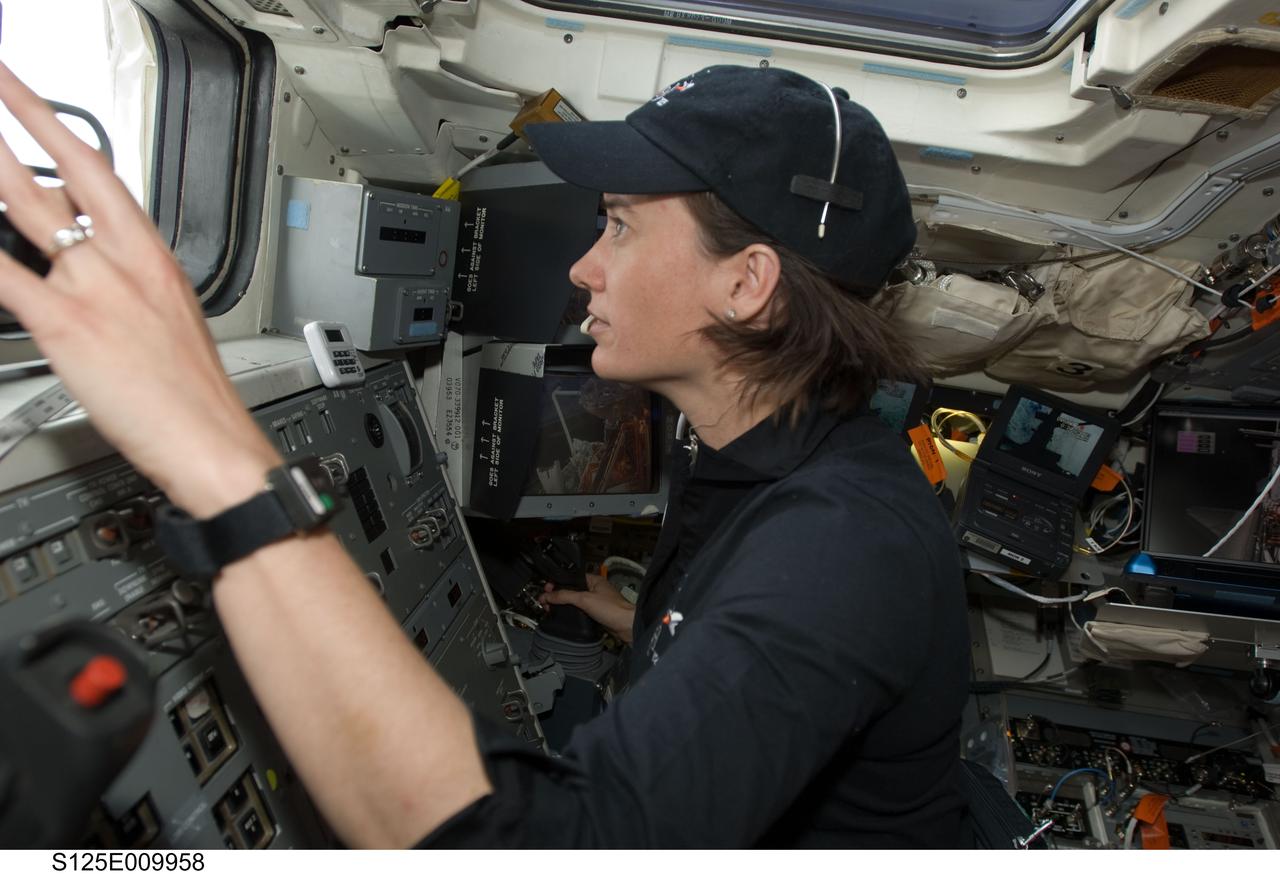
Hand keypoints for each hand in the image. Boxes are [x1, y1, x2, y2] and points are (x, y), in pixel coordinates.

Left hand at [0, 64, 279, 515]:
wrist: (213, 440)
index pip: (94, 168)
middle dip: (7, 127)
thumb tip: (84, 267)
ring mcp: (93, 289)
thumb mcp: (170, 320)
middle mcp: (120, 261)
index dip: (49, 120)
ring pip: (22, 211)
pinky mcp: (65, 326)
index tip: (19, 92)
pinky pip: (3, 278)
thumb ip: (124, 284)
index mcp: (150, 256)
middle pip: (52, 176)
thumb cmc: (195, 394)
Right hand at [540, 572, 634, 642]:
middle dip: (557, 596)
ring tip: (550, 610)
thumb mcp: (584, 599)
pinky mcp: (596, 614)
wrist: (627, 626)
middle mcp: (594, 589)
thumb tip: (547, 595)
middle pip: (570, 591)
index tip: (546, 591)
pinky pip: (579, 611)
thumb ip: (564, 596)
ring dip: (563, 606)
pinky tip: (563, 617)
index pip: (570, 578)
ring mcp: (595, 602)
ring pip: (574, 602)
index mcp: (593, 580)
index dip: (557, 583)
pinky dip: (571, 614)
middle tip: (546, 603)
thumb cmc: (611, 608)